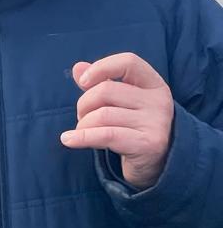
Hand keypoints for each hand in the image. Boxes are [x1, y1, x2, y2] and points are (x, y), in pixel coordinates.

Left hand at [60, 53, 173, 190]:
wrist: (155, 165)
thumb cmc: (132, 128)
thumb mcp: (119, 103)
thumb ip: (100, 83)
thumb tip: (78, 67)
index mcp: (154, 85)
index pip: (128, 62)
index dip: (101, 68)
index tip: (83, 81)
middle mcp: (159, 101)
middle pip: (106, 90)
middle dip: (84, 104)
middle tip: (83, 118)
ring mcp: (156, 123)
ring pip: (102, 115)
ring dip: (83, 125)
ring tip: (83, 132)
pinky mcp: (148, 144)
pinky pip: (105, 135)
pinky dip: (81, 137)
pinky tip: (68, 140)